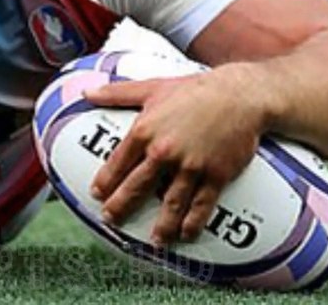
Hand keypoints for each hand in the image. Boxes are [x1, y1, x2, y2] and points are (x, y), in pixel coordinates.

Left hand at [84, 63, 268, 246]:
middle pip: (137, 187)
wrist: (239, 95)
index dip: (106, 181)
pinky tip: (185, 234)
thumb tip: (88, 93)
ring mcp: (191, 166)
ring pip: (170, 203)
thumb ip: (118, 93)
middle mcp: (164, 151)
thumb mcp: (152, 87)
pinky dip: (193, 222)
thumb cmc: (194, 90)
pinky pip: (201, 204)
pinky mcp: (215, 174)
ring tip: (154, 240)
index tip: (98, 194)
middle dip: (121, 206)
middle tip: (111, 220)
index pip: (118, 162)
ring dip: (161, 225)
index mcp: (146, 130)